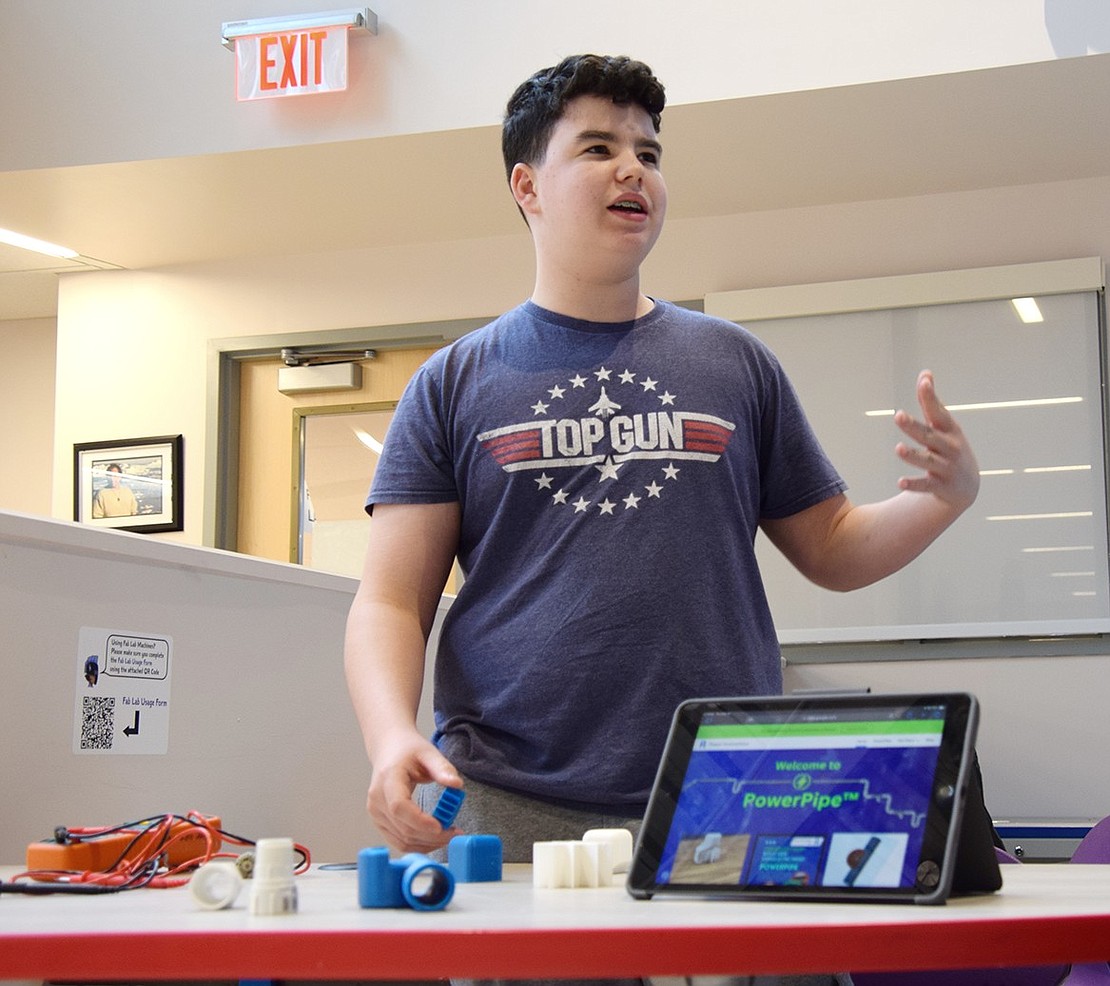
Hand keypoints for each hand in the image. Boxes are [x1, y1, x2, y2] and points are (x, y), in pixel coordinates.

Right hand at [367, 734, 463, 852]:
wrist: (389, 749)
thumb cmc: (407, 750)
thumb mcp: (428, 753)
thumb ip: (442, 768)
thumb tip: (457, 785)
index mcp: (388, 779)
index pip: (399, 807)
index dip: (419, 821)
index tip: (441, 826)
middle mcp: (377, 799)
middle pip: (403, 828)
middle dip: (431, 836)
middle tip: (455, 833)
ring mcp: (376, 813)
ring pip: (401, 840)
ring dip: (427, 843)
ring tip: (449, 835)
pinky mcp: (379, 821)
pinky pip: (398, 841)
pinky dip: (418, 844)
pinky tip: (435, 838)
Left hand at [893, 370, 979, 511]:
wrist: (967, 487)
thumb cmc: (950, 448)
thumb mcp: (944, 425)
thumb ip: (931, 402)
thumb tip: (925, 373)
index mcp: (949, 430)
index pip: (938, 411)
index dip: (930, 397)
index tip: (923, 381)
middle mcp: (949, 447)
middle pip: (929, 436)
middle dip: (914, 426)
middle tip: (898, 416)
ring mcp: (946, 468)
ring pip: (928, 461)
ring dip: (913, 456)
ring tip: (898, 449)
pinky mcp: (941, 487)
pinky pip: (926, 486)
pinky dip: (914, 484)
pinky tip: (901, 482)